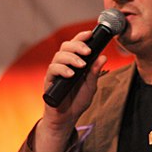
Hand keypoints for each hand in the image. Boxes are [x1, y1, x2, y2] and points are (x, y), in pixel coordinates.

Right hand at [35, 30, 106, 151]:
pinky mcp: (49, 81)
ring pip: (58, 56)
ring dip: (71, 58)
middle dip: (77, 46)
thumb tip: (103, 57)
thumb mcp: (91, 86)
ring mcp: (55, 72)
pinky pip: (52, 70)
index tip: (90, 34)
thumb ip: (95, 72)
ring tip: (81, 65)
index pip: (76, 45)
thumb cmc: (78, 101)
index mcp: (74, 63)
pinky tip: (71, 74)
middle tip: (88, 52)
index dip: (81, 37)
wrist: (67, 118)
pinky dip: (62, 69)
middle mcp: (63, 64)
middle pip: (66, 46)